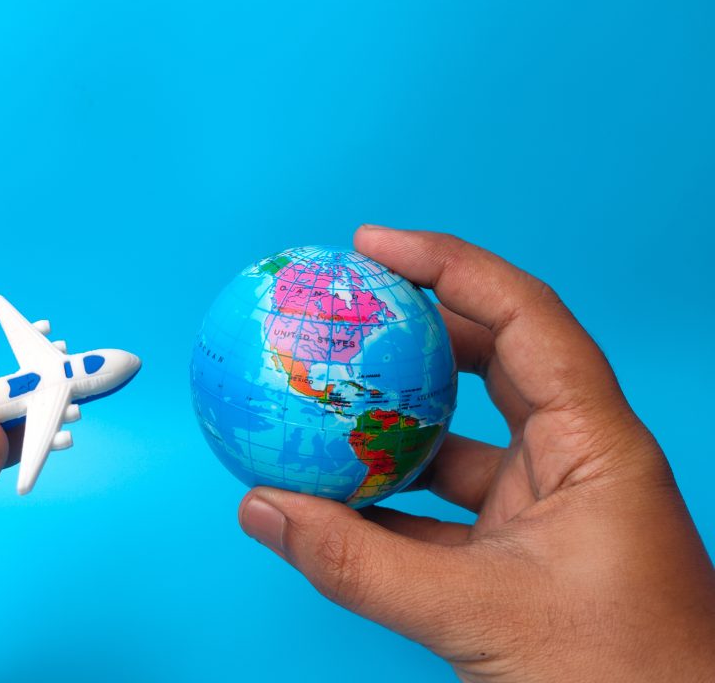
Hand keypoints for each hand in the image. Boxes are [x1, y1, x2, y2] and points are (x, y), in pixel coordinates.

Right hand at [239, 226, 714, 682]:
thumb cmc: (623, 681)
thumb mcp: (479, 614)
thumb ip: (360, 565)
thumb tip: (263, 509)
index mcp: (595, 445)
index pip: (523, 316)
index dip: (447, 265)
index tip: (371, 247)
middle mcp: (573, 459)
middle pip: (491, 356)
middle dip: (413, 327)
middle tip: (342, 306)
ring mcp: (545, 506)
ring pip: (458, 436)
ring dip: (390, 421)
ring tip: (322, 398)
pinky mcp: (518, 550)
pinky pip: (439, 504)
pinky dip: (384, 497)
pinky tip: (330, 497)